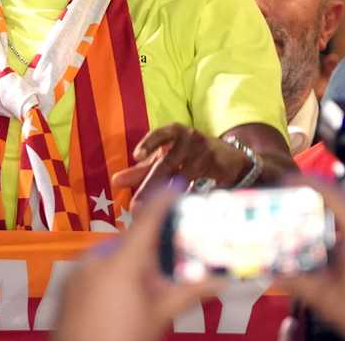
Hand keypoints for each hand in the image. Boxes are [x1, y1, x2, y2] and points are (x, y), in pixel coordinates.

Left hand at [53, 183, 222, 340]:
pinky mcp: (67, 286)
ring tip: (146, 287)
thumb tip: (222, 279)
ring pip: (113, 256)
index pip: (148, 220)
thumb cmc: (124, 339)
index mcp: (123, 261)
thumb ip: (190, 292)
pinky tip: (121, 297)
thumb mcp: (161, 315)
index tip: (177, 188)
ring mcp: (77, 270)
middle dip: (152, 247)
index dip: (164, 201)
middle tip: (170, 258)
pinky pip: (95, 269)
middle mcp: (97, 257)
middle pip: (132, 241)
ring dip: (131, 264)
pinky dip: (111, 275)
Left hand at [111, 124, 250, 204]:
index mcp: (174, 133)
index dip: (149, 144)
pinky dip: (191, 196)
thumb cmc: (189, 155)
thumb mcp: (166, 158)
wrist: (229, 157)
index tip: (137, 156)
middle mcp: (189, 140)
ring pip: (183, 176)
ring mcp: (204, 154)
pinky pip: (203, 185)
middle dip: (149, 185)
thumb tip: (115, 181)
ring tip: (154, 212)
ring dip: (168, 194)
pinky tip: (180, 209)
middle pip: (167, 164)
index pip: (161, 134)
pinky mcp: (218, 168)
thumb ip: (141, 170)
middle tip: (135, 206)